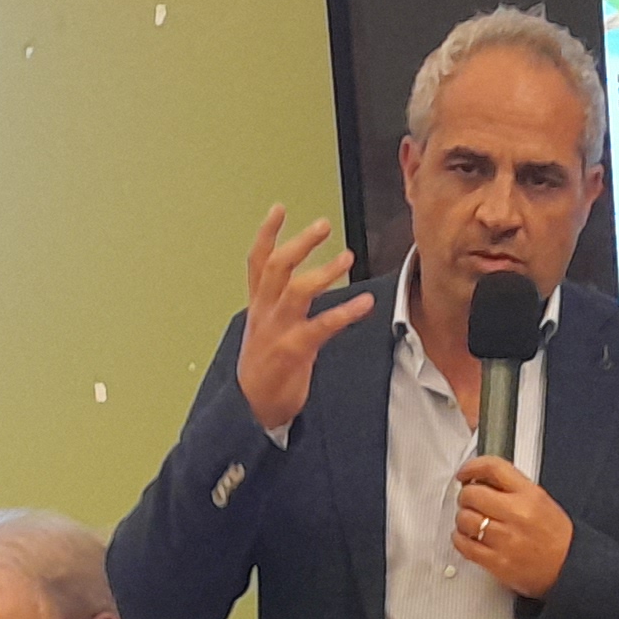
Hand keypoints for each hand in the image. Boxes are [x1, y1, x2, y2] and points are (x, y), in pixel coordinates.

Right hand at [236, 205, 379, 434]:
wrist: (252, 410)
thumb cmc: (263, 371)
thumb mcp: (264, 332)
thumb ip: (278, 306)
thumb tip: (300, 287)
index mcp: (258, 307)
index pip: (257, 262)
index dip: (267, 234)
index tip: (279, 209)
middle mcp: (265, 313)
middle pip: (278, 267)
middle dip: (299, 243)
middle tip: (323, 224)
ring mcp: (278, 331)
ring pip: (297, 290)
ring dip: (323, 271)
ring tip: (347, 257)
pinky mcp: (294, 350)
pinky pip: (322, 326)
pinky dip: (345, 312)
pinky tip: (365, 303)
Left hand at [453, 458, 572, 598]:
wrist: (569, 567)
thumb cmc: (556, 536)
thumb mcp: (541, 501)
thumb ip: (512, 488)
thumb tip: (481, 478)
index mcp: (530, 495)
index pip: (494, 468)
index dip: (472, 467)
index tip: (465, 473)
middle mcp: (517, 514)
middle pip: (472, 494)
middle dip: (465, 496)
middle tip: (469, 501)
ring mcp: (506, 539)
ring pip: (465, 519)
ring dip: (462, 519)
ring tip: (469, 522)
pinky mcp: (497, 562)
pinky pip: (465, 545)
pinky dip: (460, 539)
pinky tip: (467, 537)